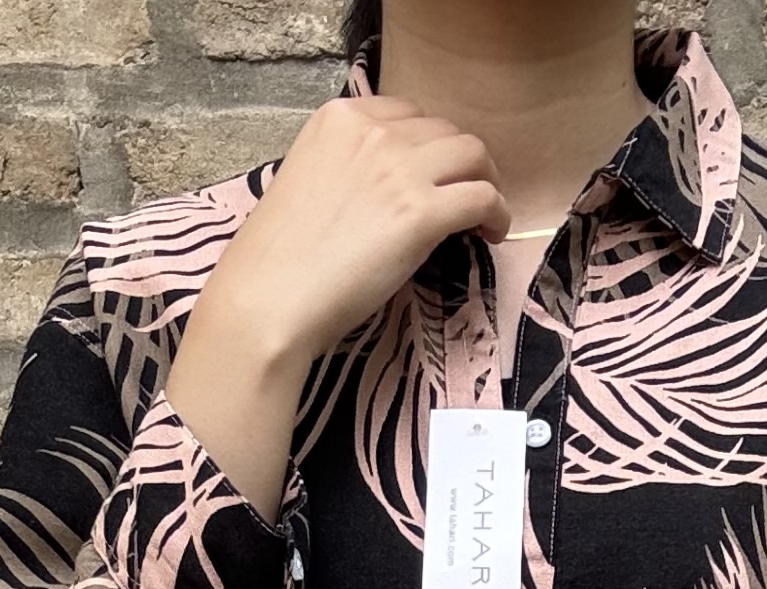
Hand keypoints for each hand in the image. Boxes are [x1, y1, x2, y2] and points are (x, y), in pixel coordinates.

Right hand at [163, 95, 510, 524]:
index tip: (434, 172)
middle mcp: (372, 131)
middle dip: (461, 162)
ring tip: (485, 215)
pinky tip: (492, 234)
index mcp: (337, 118)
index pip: (406, 113)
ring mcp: (400, 168)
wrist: (269, 297)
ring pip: (473, 154)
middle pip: (444, 130)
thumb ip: (346, 170)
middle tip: (467, 196)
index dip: (429, 143)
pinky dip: (497, 213)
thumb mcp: (306, 183)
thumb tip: (383, 190)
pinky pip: (482, 197)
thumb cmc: (278, 259)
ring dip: (487, 181)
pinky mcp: (422, 212)